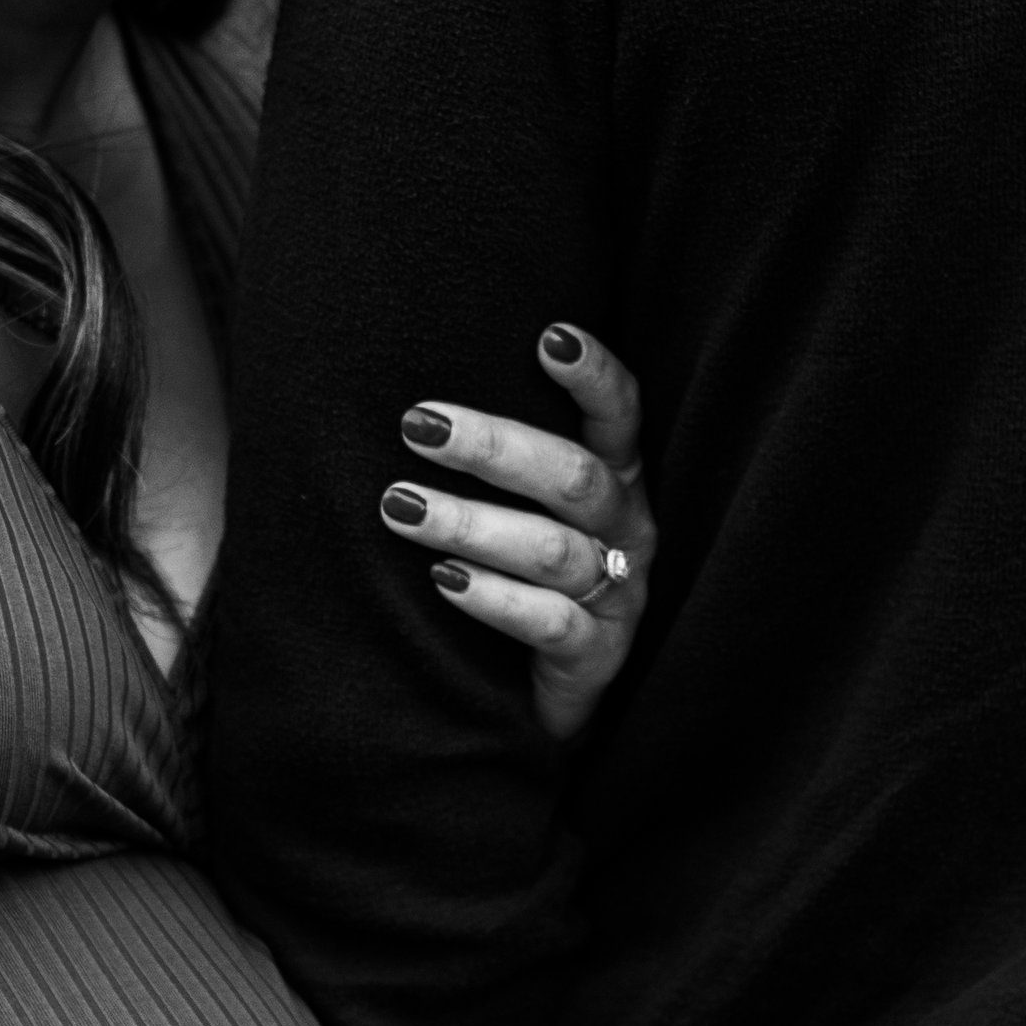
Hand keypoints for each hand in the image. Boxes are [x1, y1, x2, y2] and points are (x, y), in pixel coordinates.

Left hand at [380, 323, 655, 744]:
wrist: (557, 690)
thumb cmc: (528, 574)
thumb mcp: (531, 506)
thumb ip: (504, 457)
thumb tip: (415, 401)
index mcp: (616, 479)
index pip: (620, 415)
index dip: (594, 374)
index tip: (549, 336)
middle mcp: (627, 530)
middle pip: (573, 478)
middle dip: (495, 448)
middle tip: (417, 425)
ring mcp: (619, 595)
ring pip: (551, 551)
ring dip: (470, 524)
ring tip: (398, 505)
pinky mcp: (598, 656)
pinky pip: (550, 624)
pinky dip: (495, 599)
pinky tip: (443, 580)